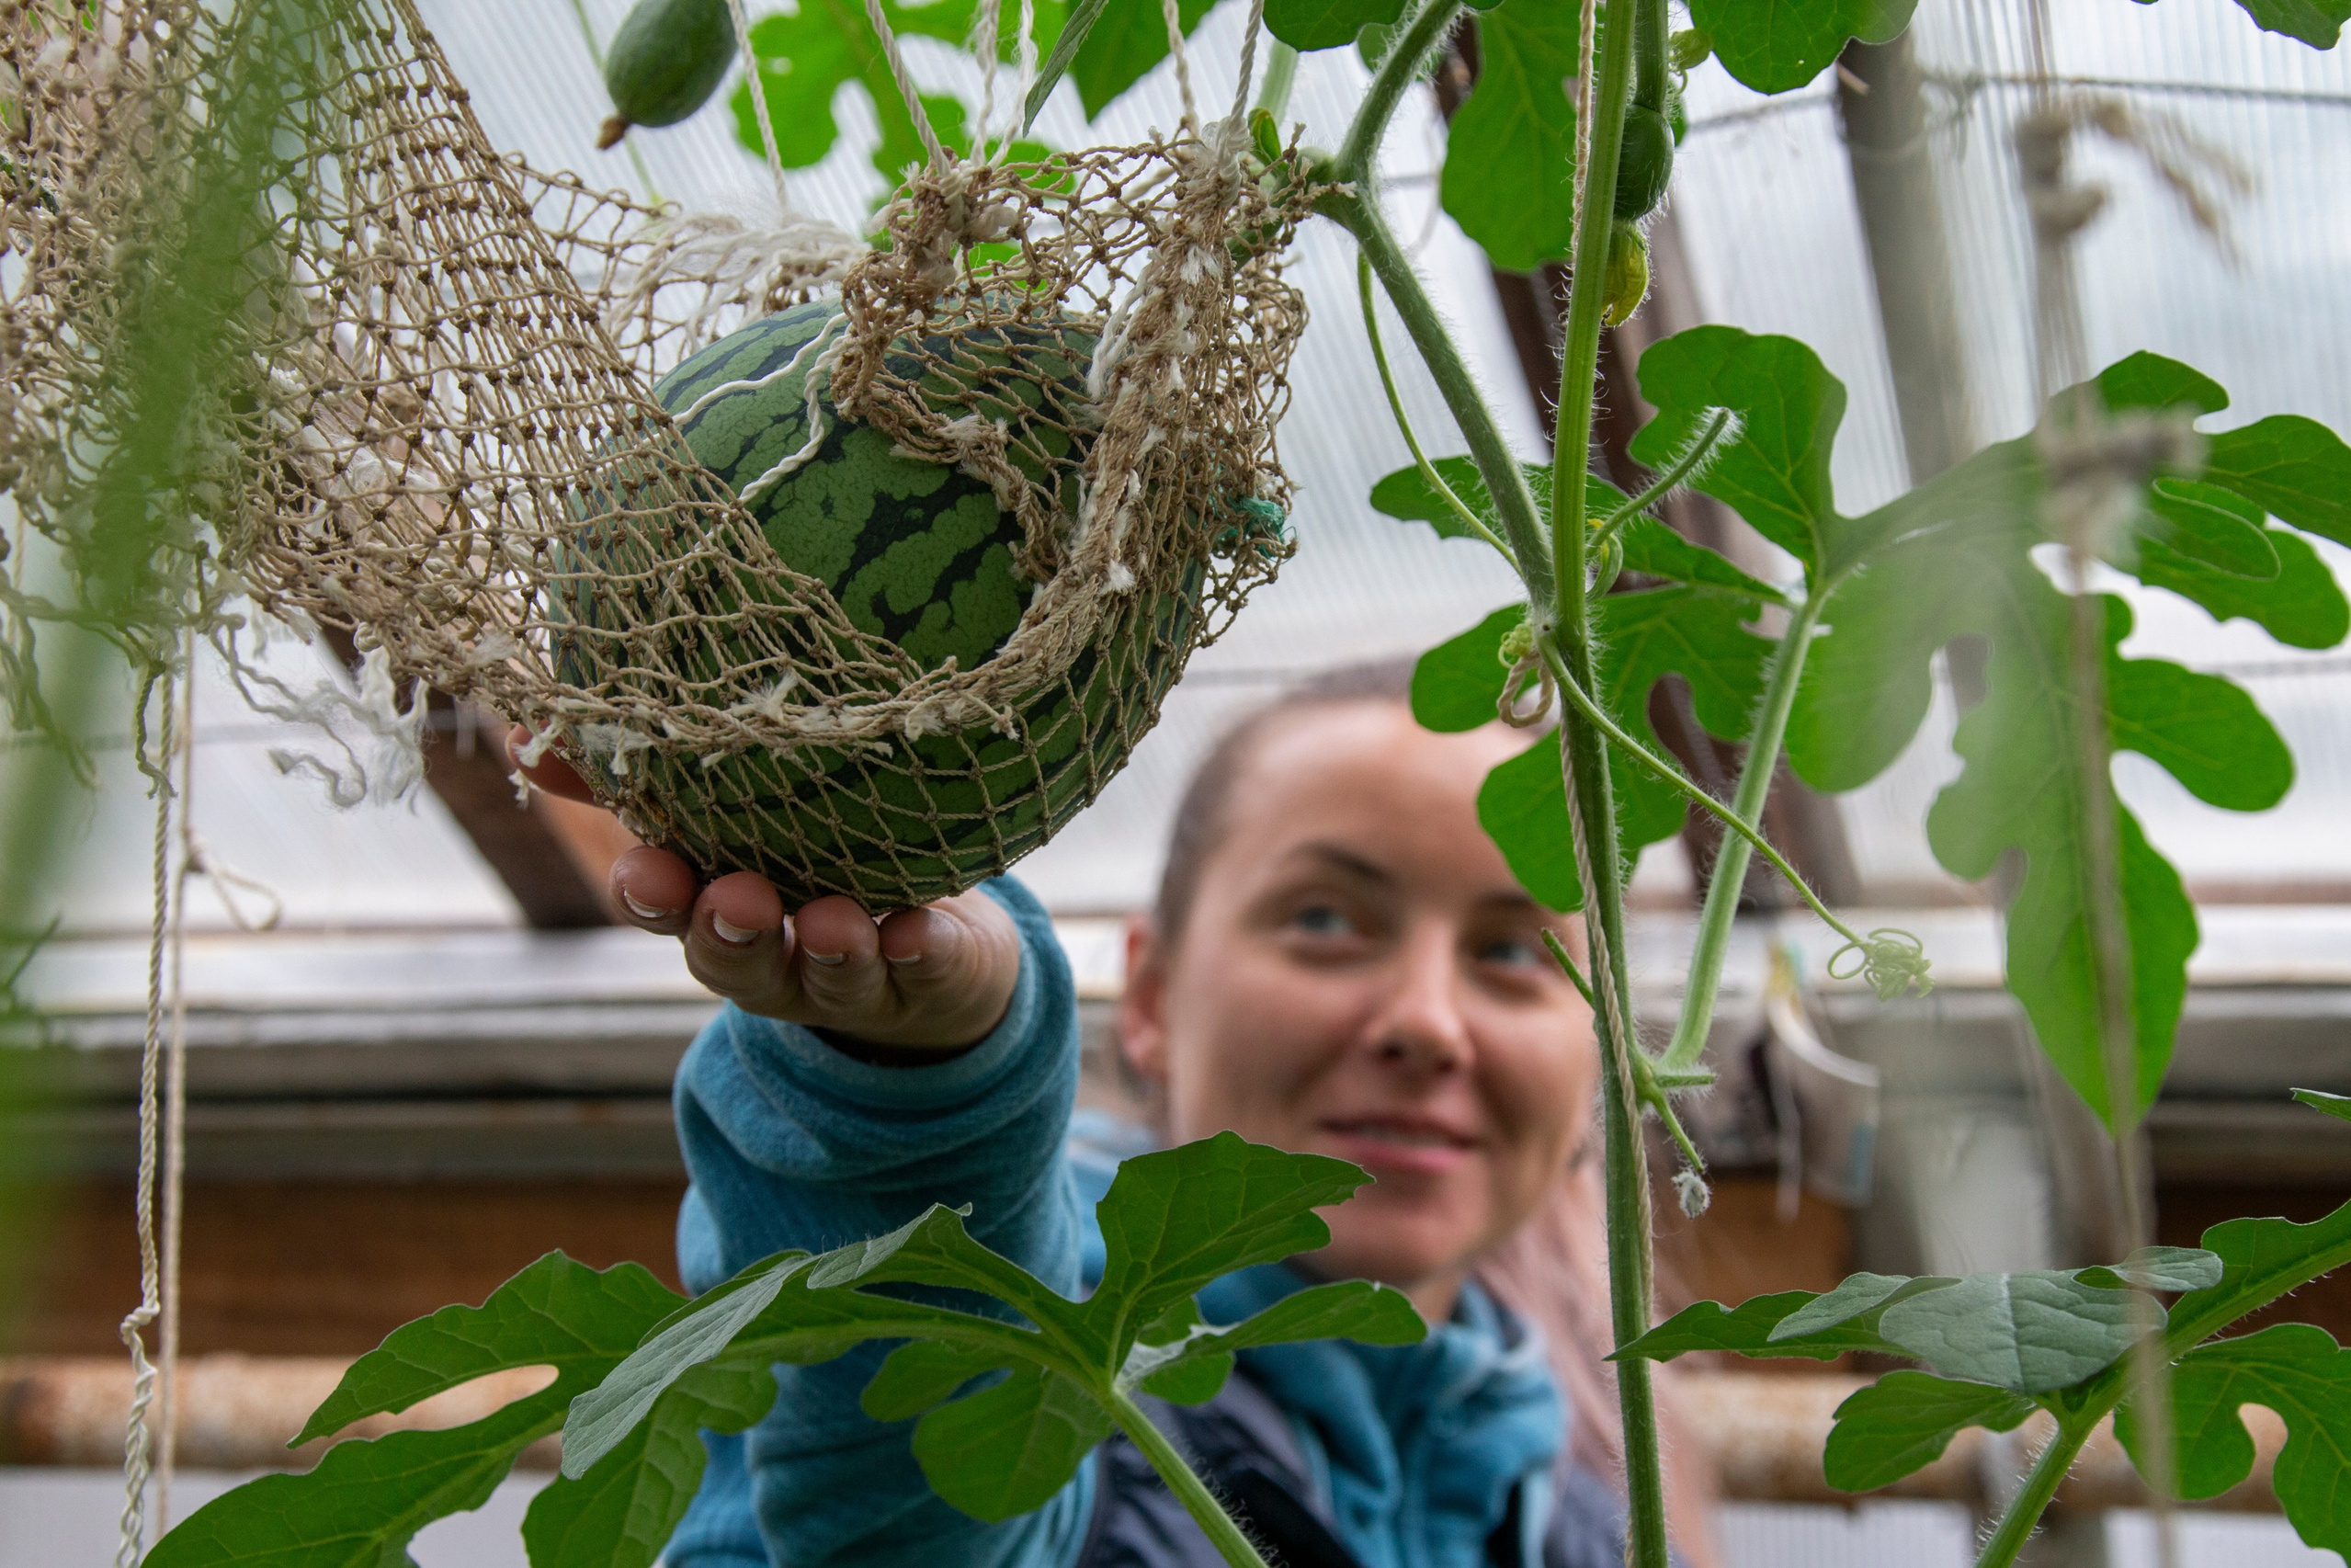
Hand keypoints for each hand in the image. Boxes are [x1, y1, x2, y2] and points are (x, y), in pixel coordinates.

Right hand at [508, 725, 1020, 1052]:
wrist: (935, 954)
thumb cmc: (810, 860)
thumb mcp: (727, 818)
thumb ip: (637, 775)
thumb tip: (528, 723)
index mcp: (714, 904)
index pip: (667, 907)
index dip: (652, 894)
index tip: (644, 866)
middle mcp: (775, 951)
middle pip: (738, 957)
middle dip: (730, 931)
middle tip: (733, 898)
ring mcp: (852, 973)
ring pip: (830, 972)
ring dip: (830, 948)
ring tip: (833, 921)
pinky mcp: (929, 975)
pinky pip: (925, 968)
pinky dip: (920, 951)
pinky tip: (918, 929)